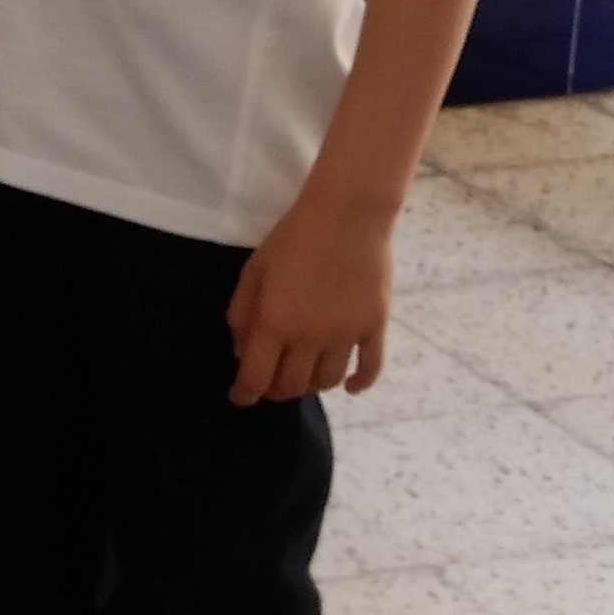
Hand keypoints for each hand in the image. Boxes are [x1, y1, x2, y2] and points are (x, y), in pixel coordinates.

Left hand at [225, 196, 394, 404]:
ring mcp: (347, 336)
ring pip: (327, 381)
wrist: (347, 216)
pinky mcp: (375, 327)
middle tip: (268, 383)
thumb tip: (240, 349)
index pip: (256, 376)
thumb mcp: (254, 271)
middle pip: (292, 385)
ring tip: (301, 376)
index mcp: (275, 323)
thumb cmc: (293, 238)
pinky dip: (360, 384)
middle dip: (274, 391)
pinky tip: (350, 388)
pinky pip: (371, 368)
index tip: (239, 398)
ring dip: (310, 386)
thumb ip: (242, 312)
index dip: (244, 393)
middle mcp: (311, 338)